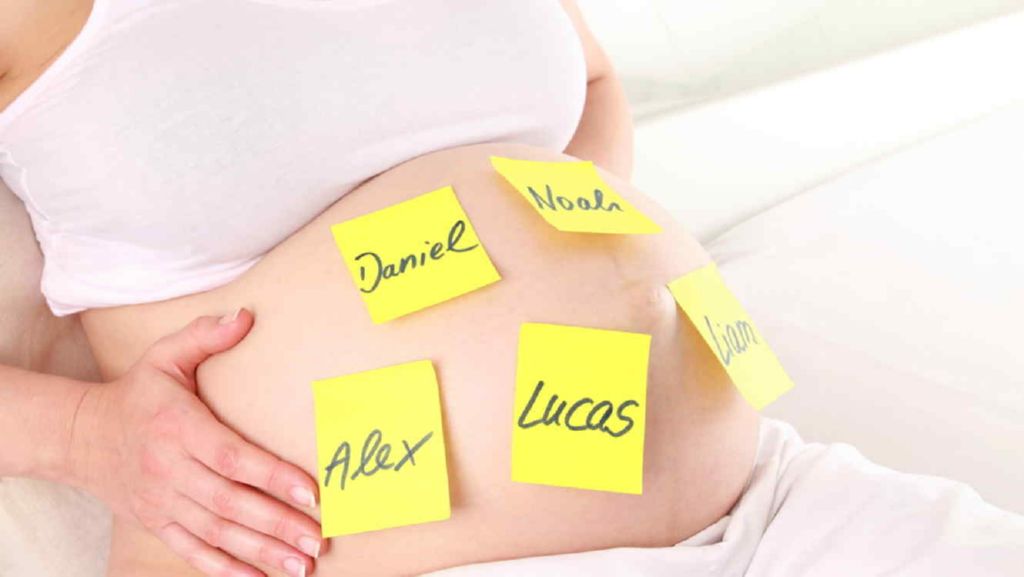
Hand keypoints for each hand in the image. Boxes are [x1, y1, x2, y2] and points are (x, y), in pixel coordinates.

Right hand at [71, 309, 320, 576]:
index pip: (232, 457)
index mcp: (177, 427)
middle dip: (277, 524)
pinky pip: (192, 551)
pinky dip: (225, 569)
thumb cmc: (138, 393)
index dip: (272, 477)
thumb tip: (247, 315)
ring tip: (301, 565)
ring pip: (216, 533)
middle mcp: (169, 469)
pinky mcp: (156, 523)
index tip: (311, 493)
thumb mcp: (165, 355)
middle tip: (318, 540)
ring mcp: (161, 502)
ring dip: (261, 552)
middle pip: (230, 503)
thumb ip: (205, 335)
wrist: (80, 436)